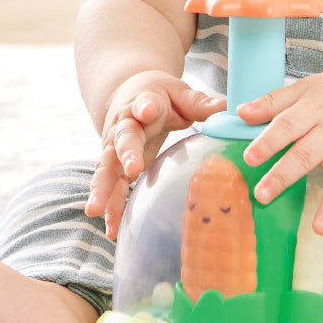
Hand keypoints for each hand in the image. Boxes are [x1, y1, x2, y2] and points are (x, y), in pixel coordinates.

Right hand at [86, 73, 224, 237]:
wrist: (127, 92)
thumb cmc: (159, 95)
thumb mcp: (180, 93)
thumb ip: (200, 103)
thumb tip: (227, 107)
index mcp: (144, 101)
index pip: (144, 103)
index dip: (145, 106)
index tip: (148, 110)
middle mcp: (124, 125)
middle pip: (123, 139)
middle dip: (127, 153)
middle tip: (133, 168)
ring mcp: (115, 147)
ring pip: (106, 167)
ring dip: (103, 188)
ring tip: (95, 210)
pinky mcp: (115, 165)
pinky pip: (111, 187)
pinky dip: (110, 207)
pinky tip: (111, 230)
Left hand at [236, 70, 322, 238]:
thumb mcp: (302, 89)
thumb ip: (272, 102)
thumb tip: (240, 112)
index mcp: (313, 111)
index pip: (287, 126)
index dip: (268, 142)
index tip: (250, 158)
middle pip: (308, 156)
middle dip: (285, 176)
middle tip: (263, 196)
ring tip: (318, 229)